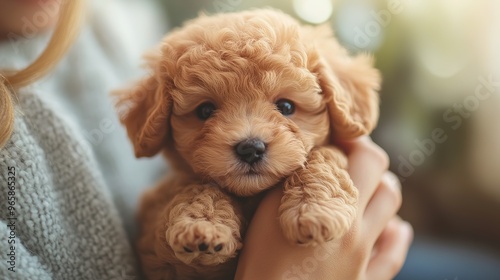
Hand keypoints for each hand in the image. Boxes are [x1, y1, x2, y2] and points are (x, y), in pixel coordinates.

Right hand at [235, 137, 412, 279]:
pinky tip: (392, 228)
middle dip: (371, 164)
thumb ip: (296, 180)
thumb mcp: (270, 210)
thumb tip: (314, 156)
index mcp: (338, 208)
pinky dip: (396, 235)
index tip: (341, 139)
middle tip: (349, 159)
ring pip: (393, 213)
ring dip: (382, 193)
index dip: (358, 141)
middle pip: (386, 183)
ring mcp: (366, 258)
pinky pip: (393, 254)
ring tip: (364, 188)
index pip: (368, 158)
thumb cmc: (262, 261)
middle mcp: (359, 230)